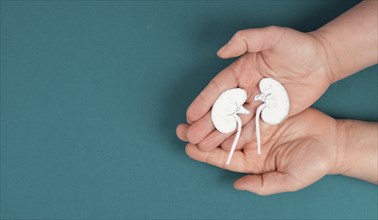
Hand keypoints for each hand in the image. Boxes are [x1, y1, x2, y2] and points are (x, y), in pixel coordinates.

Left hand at [177, 108, 340, 194]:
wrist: (332, 143)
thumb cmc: (312, 164)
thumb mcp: (288, 179)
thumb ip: (262, 184)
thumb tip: (237, 185)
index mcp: (252, 161)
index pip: (223, 158)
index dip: (205, 154)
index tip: (189, 148)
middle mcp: (250, 143)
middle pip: (221, 139)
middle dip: (201, 134)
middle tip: (181, 129)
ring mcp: (256, 126)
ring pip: (229, 121)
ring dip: (211, 117)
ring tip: (193, 113)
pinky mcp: (265, 110)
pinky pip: (245, 107)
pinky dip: (231, 104)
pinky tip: (217, 100)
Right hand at [182, 26, 333, 151]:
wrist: (322, 60)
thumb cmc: (297, 46)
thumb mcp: (272, 36)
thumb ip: (245, 40)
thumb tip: (220, 53)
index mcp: (242, 70)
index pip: (218, 88)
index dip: (203, 102)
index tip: (190, 115)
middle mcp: (247, 88)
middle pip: (223, 108)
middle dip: (206, 122)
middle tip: (191, 136)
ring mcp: (259, 102)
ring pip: (236, 121)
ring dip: (219, 133)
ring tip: (203, 145)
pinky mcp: (272, 113)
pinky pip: (254, 127)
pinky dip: (241, 137)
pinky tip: (228, 146)